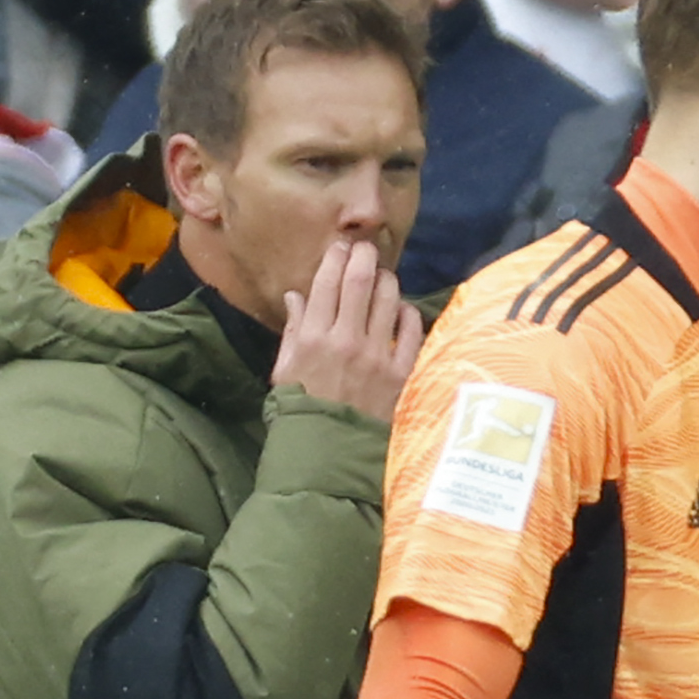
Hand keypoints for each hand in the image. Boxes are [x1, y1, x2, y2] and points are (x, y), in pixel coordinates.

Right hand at [272, 240, 425, 421]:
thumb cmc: (302, 409)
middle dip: (364, 257)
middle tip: (366, 249)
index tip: (341, 247)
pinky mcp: (401, 373)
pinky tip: (402, 309)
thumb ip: (293, 330)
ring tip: (385, 278)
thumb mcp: (285, 370)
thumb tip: (295, 296)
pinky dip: (408, 312)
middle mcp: (346, 341)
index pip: (327, 283)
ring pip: (388, 299)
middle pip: (360, 282)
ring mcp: (377, 356)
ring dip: (388, 281)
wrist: (331, 451)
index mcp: (312, 338)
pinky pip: (412, 330)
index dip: (335, 258)